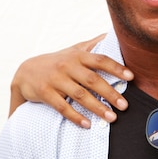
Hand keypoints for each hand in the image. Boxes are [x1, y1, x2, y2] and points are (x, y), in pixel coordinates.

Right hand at [9, 34, 133, 127]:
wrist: (25, 71)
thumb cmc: (58, 61)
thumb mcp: (75, 49)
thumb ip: (94, 44)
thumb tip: (114, 34)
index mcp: (78, 55)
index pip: (100, 60)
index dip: (116, 67)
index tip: (131, 77)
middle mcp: (68, 66)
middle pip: (92, 80)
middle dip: (110, 93)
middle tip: (125, 105)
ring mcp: (56, 80)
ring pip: (79, 95)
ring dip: (97, 107)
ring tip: (111, 117)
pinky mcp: (45, 93)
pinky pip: (62, 107)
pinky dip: (76, 116)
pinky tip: (88, 124)